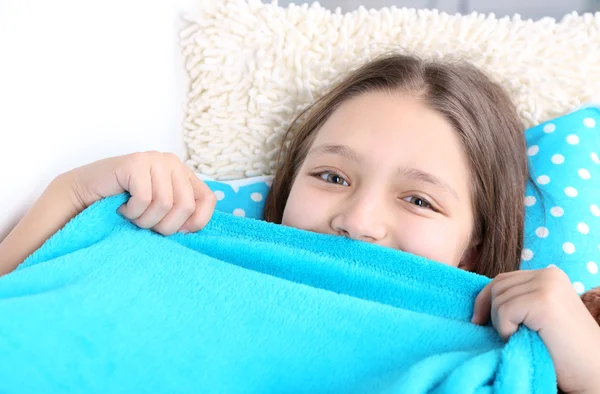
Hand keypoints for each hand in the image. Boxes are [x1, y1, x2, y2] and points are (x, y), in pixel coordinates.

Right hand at [68, 151, 215, 235]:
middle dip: (164, 226)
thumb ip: (181, 216)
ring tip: (132, 215)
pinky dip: (131, 212)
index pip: (208, 200)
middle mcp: (173, 163)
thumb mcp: (161, 213)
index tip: (175, 230)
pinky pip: (144, 199)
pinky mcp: (136, 162)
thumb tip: (192, 228)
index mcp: (184, 174)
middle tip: (145, 223)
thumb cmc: (124, 207)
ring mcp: (155, 159)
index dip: (194, 222)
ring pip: (165, 204)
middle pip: (186, 206)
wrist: (84, 196)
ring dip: (144, 220)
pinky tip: (122, 207)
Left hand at [472, 267, 599, 392]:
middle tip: (500, 334)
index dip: (485, 299)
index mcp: (549, 275)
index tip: (479, 321)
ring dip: (500, 324)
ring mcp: (547, 286)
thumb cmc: (563, 348)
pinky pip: (504, 311)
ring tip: (519, 338)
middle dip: (489, 311)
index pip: (503, 279)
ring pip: (498, 298)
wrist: (592, 371)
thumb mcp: (539, 314)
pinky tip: (520, 339)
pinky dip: (505, 329)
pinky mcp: (544, 302)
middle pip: (497, 285)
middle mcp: (549, 274)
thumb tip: (481, 298)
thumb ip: (520, 298)